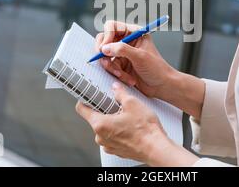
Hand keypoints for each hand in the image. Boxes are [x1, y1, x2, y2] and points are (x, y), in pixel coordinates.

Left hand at [75, 82, 198, 165]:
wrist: (156, 148)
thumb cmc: (145, 130)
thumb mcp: (132, 103)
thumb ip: (120, 93)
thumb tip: (115, 88)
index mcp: (100, 124)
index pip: (82, 109)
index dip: (84, 100)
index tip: (89, 96)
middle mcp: (101, 137)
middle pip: (95, 118)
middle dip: (104, 110)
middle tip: (116, 104)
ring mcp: (109, 146)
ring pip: (105, 129)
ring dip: (113, 121)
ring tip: (126, 117)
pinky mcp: (117, 150)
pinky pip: (113, 137)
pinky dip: (119, 131)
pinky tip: (130, 127)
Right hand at [95, 20, 176, 97]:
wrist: (161, 86)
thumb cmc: (156, 68)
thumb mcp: (140, 56)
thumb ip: (122, 50)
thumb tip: (105, 47)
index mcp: (134, 33)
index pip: (112, 26)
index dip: (107, 36)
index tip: (104, 48)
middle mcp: (126, 41)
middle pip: (104, 40)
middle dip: (104, 52)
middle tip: (106, 60)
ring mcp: (121, 54)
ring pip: (104, 55)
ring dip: (111, 66)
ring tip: (122, 74)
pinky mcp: (119, 65)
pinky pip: (109, 67)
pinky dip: (115, 73)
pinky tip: (127, 78)